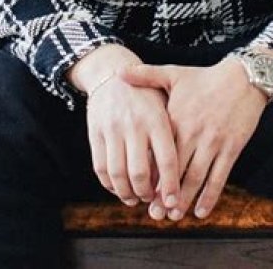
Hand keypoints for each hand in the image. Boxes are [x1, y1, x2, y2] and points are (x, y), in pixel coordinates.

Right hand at [84, 71, 181, 209]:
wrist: (110, 71)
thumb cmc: (145, 95)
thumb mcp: (164, 105)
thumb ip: (171, 135)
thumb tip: (178, 176)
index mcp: (157, 118)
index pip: (167, 159)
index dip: (170, 185)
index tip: (172, 202)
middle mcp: (134, 124)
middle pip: (140, 172)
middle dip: (146, 194)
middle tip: (151, 200)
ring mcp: (112, 128)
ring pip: (118, 174)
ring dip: (126, 194)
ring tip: (134, 198)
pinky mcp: (95, 132)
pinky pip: (100, 167)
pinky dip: (109, 184)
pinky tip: (117, 188)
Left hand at [116, 59, 267, 220]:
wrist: (243, 78)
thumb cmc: (205, 78)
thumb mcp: (174, 73)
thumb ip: (146, 75)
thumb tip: (119, 72)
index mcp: (176, 118)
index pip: (158, 151)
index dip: (149, 172)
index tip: (139, 190)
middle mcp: (194, 132)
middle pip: (175, 170)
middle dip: (164, 194)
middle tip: (153, 213)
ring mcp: (213, 142)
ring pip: (196, 178)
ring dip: (184, 200)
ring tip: (173, 215)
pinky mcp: (231, 148)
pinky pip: (219, 177)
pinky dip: (210, 196)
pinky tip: (200, 211)